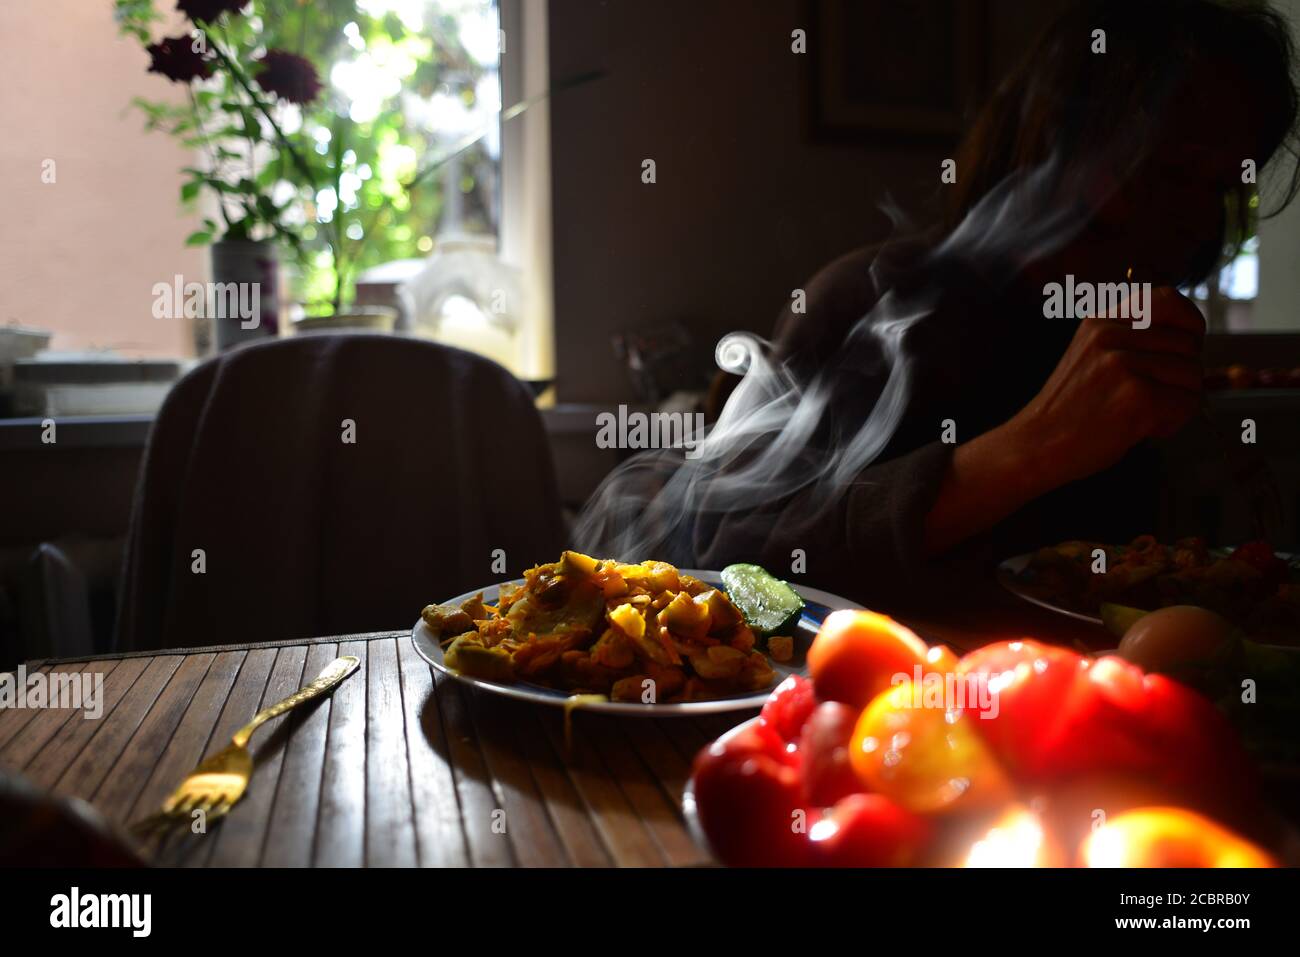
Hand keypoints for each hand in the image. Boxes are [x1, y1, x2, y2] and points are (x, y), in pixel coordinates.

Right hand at [1009, 286, 1204, 486]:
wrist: (1035, 446)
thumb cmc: (1069, 411)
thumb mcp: (1090, 358)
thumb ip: (1131, 341)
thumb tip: (1191, 338)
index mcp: (1099, 323)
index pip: (1166, 299)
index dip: (1189, 320)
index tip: (1190, 343)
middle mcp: (1110, 336)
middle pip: (1187, 343)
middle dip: (1183, 374)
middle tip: (1156, 397)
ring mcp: (1122, 365)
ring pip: (1192, 373)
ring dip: (1179, 400)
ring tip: (1146, 416)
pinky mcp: (1137, 396)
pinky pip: (1187, 403)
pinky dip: (1174, 421)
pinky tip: (1147, 429)